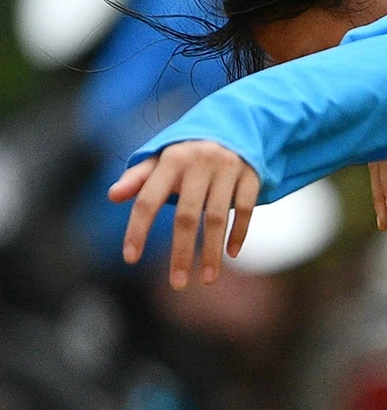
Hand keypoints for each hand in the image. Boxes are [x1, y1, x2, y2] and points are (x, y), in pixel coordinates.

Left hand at [108, 139, 259, 287]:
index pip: (148, 199)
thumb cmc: (188, 153)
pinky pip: (246, 210)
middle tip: (178, 284)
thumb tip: (112, 195)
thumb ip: (138, 177)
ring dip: (212, 252)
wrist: (234, 125)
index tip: (130, 258)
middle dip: (181, 253)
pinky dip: (239, 234)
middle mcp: (198, 163)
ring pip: (218, 217)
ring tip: (206, 280)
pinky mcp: (251, 176)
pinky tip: (231, 254)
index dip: (138, 230)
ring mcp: (227, 169)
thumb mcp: (162, 159)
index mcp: (170, 159)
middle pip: (186, 216)